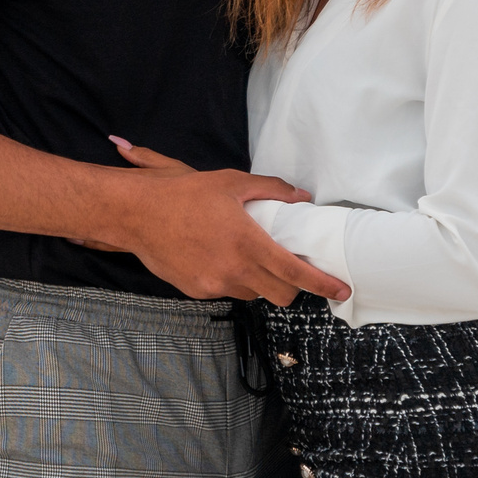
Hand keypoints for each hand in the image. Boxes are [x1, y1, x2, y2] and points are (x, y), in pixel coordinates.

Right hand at [107, 137, 350, 306]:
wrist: (135, 213)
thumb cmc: (183, 194)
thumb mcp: (230, 182)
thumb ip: (271, 189)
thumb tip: (301, 196)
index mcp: (248, 243)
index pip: (295, 273)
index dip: (322, 284)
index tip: (341, 290)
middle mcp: (234, 270)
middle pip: (280, 295)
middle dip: (292, 287)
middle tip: (291, 269)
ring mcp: (214, 285)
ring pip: (252, 293)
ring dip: (259, 281)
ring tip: (247, 256)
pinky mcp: (197, 291)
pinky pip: (226, 291)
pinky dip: (231, 279)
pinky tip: (218, 257)